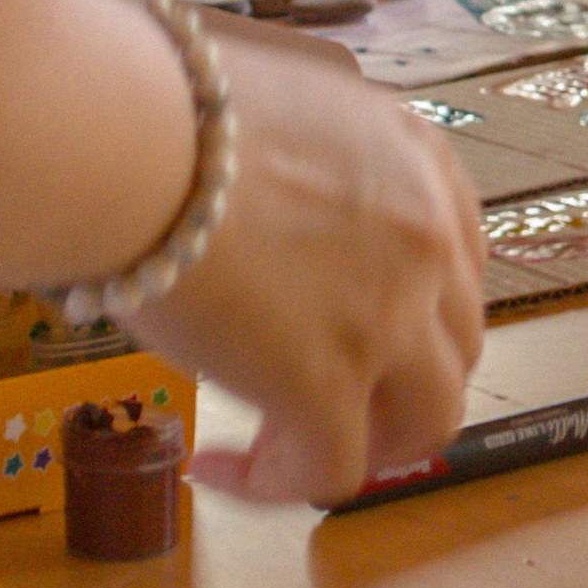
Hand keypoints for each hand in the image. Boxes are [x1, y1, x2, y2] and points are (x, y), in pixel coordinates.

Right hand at [151, 27, 483, 503]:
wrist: (129, 138)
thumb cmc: (166, 108)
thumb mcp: (282, 104)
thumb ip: (304, 156)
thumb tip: (254, 187)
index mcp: (417, 160)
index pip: (458, 261)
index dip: (407, 310)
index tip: (340, 327)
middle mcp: (426, 237)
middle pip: (453, 345)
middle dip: (391, 383)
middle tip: (310, 393)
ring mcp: (388, 314)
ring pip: (426, 419)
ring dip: (362, 445)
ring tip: (279, 443)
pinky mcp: (326, 383)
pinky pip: (333, 473)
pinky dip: (275, 484)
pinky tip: (210, 465)